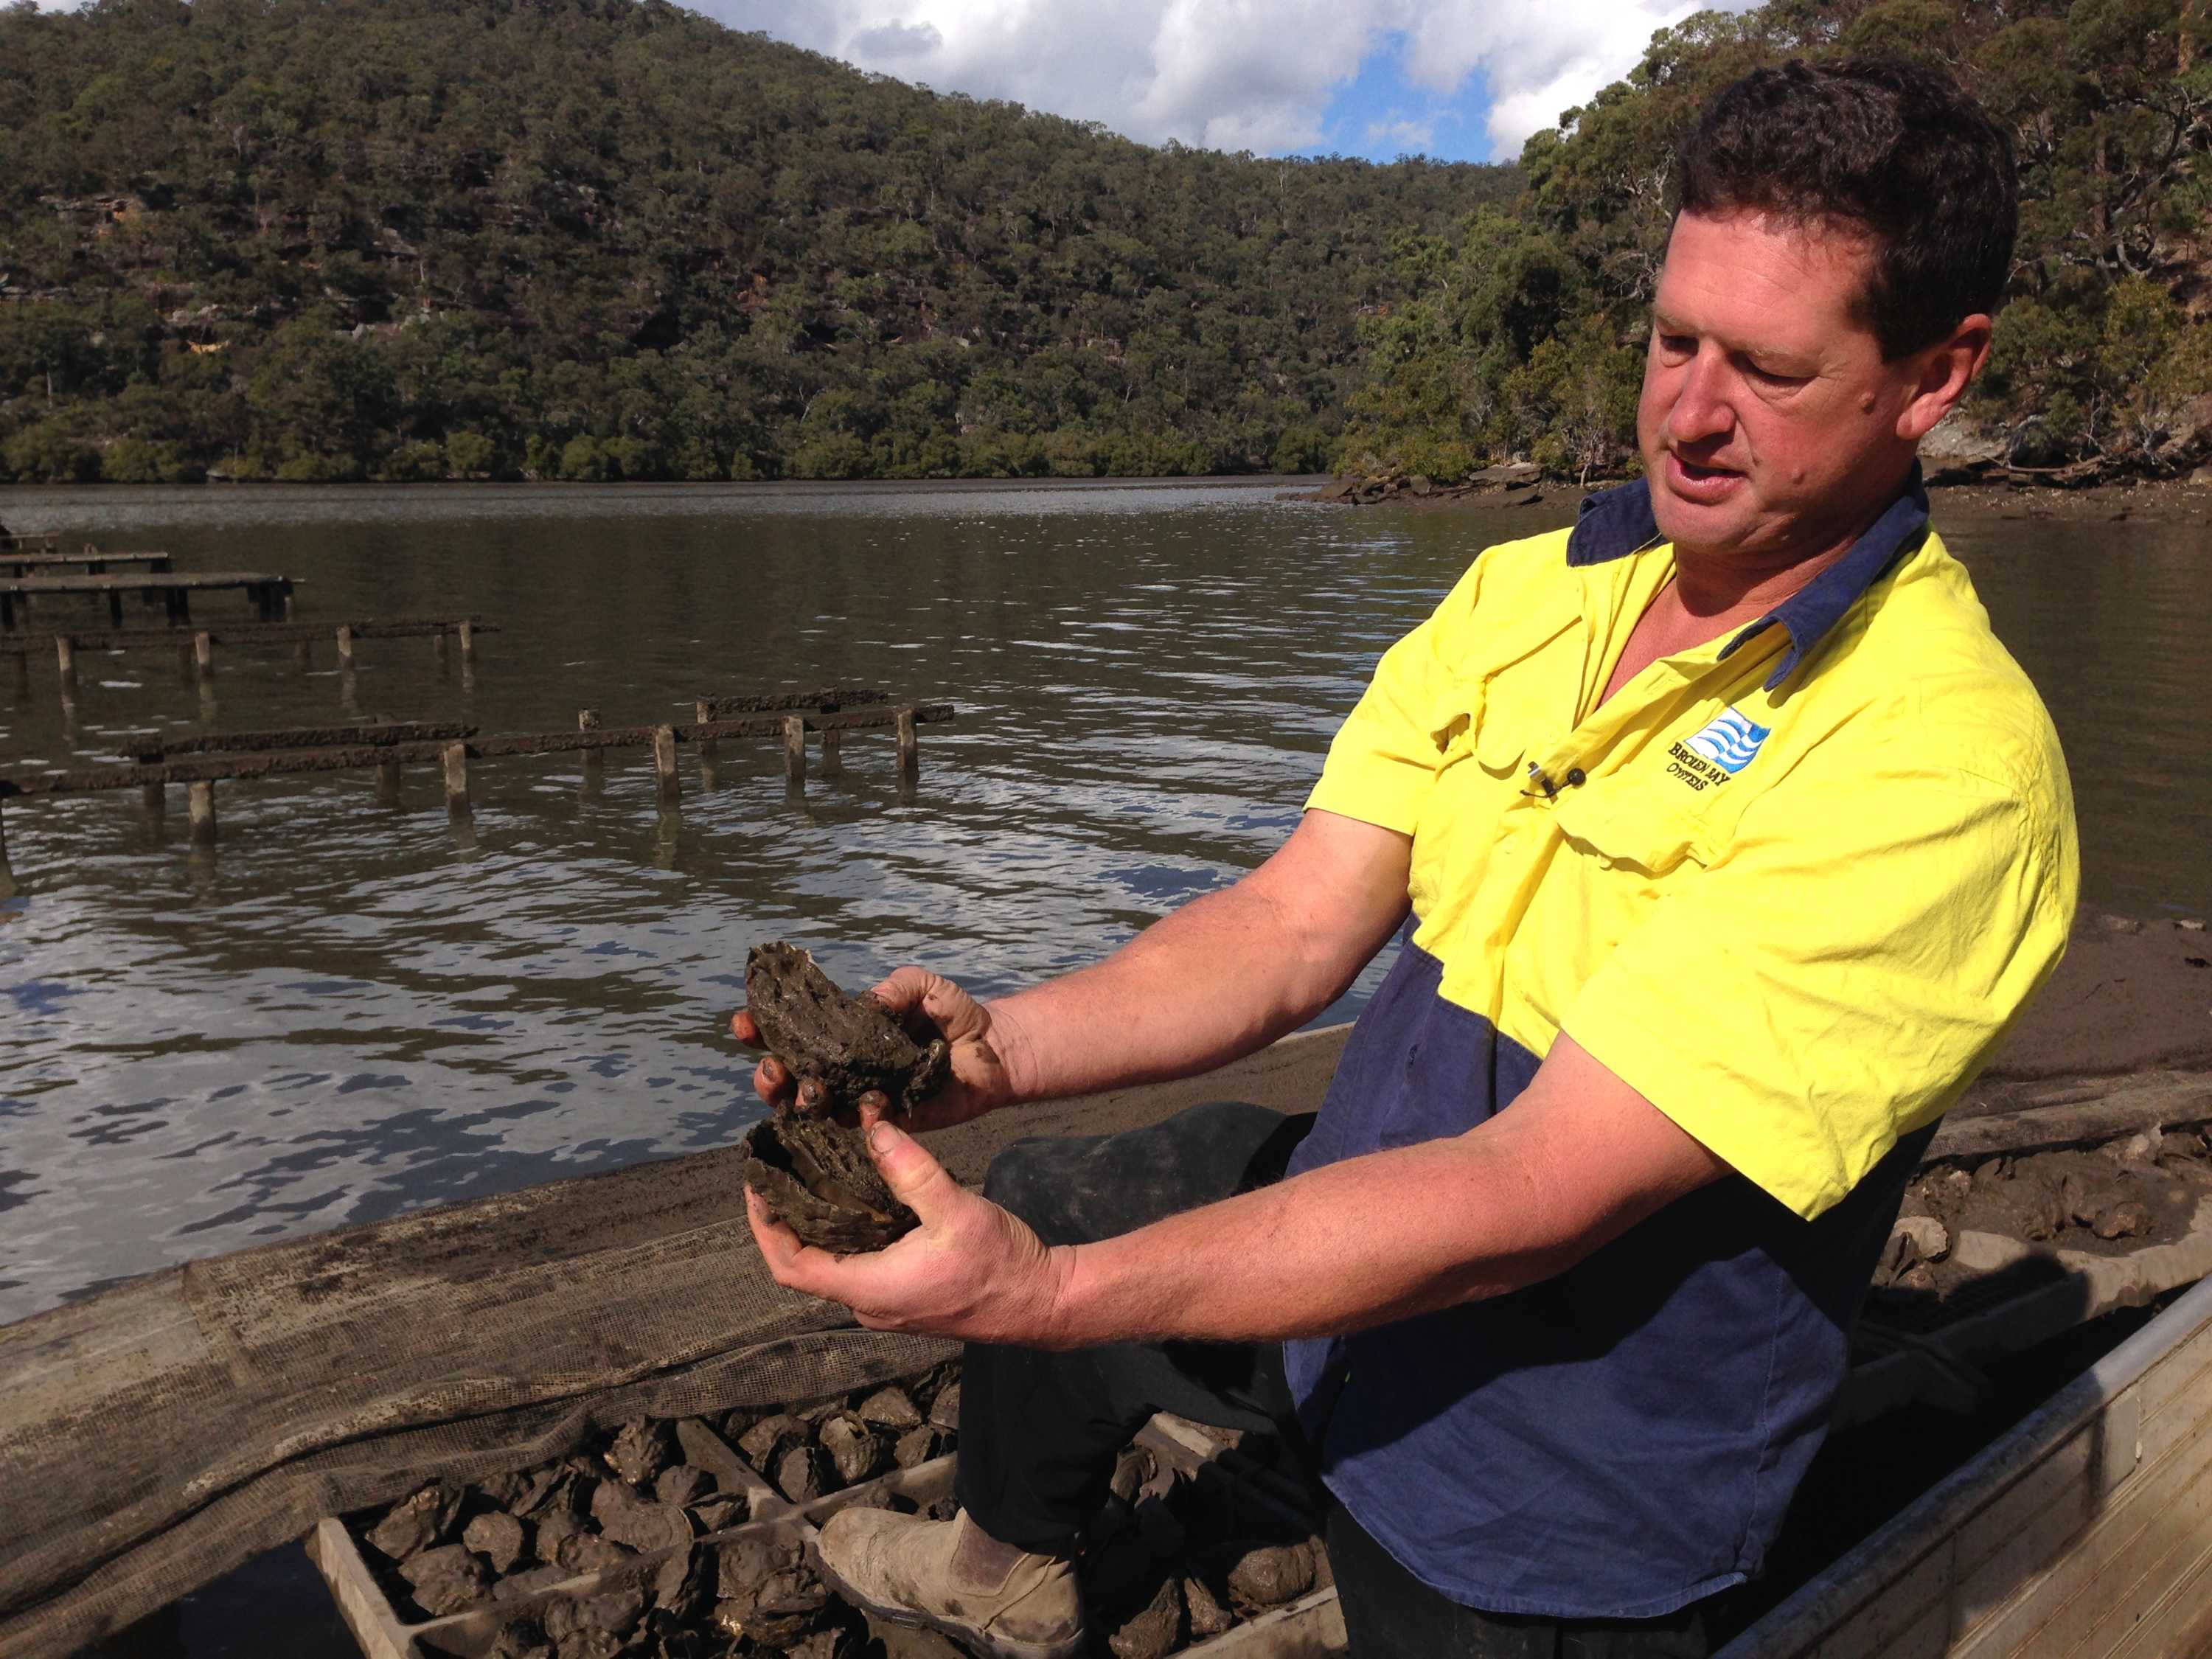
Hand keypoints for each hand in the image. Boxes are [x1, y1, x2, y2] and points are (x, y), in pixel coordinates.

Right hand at [729, 965, 1023, 1131]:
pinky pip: (863, 1126)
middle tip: (770, 1068)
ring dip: (801, 1101)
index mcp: (840, 1033)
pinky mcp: (889, 1122)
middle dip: (770, 1074)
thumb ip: (895, 987)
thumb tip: (867, 1003)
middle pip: (790, 1078)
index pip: (791, 1032)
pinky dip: (857, 1117)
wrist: (994, 1049)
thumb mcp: (923, 985)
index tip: (744, 1022)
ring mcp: (862, 1097)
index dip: (762, 1029)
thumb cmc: (953, 1013)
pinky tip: (861, 1106)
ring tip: (804, 1090)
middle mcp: (843, 1069)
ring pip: (816, 1108)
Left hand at [746, 1118, 1072, 1346]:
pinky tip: (854, 1193)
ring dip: (814, 1223)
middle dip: (784, 1218)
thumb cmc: (999, 1265)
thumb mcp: (956, 1210)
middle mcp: (868, 1301)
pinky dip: (844, 1230)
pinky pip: (857, 1262)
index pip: (791, 1265)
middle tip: (779, 1167)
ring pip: (831, 1263)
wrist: (1041, 1301)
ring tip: (808, 1172)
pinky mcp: (903, 1292)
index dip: (764, 1227)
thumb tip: (872, 1128)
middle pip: (803, 1263)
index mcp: (869, 1287)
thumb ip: (911, 1171)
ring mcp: (886, 1301)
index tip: (755, 1184)